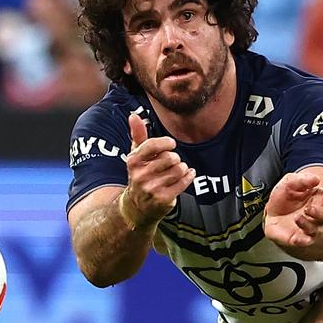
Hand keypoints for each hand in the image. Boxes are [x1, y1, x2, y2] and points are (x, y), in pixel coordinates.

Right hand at [121, 113, 194, 228]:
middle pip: (169, 158)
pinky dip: (189, 176)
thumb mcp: (136, 156)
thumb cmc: (140, 176)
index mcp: (133, 161)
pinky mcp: (163, 199)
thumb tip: (134, 115)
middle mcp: (141, 175)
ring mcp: (152, 188)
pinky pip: (183, 183)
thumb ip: (137, 135)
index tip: (171, 145)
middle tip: (172, 162)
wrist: (137, 207)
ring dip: (182, 168)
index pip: (152, 145)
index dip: (166, 143)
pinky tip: (188, 174)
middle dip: (175, 158)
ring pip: (178, 170)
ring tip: (177, 170)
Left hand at [263, 171, 322, 259]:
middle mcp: (318, 215)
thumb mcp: (290, 183)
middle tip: (309, 209)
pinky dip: (301, 241)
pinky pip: (302, 242)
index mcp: (321, 200)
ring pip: (315, 230)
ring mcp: (309, 227)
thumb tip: (316, 179)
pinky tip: (296, 239)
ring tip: (297, 218)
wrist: (272, 212)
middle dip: (320, 214)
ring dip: (308, 225)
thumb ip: (302, 180)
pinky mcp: (298, 238)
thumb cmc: (286, 197)